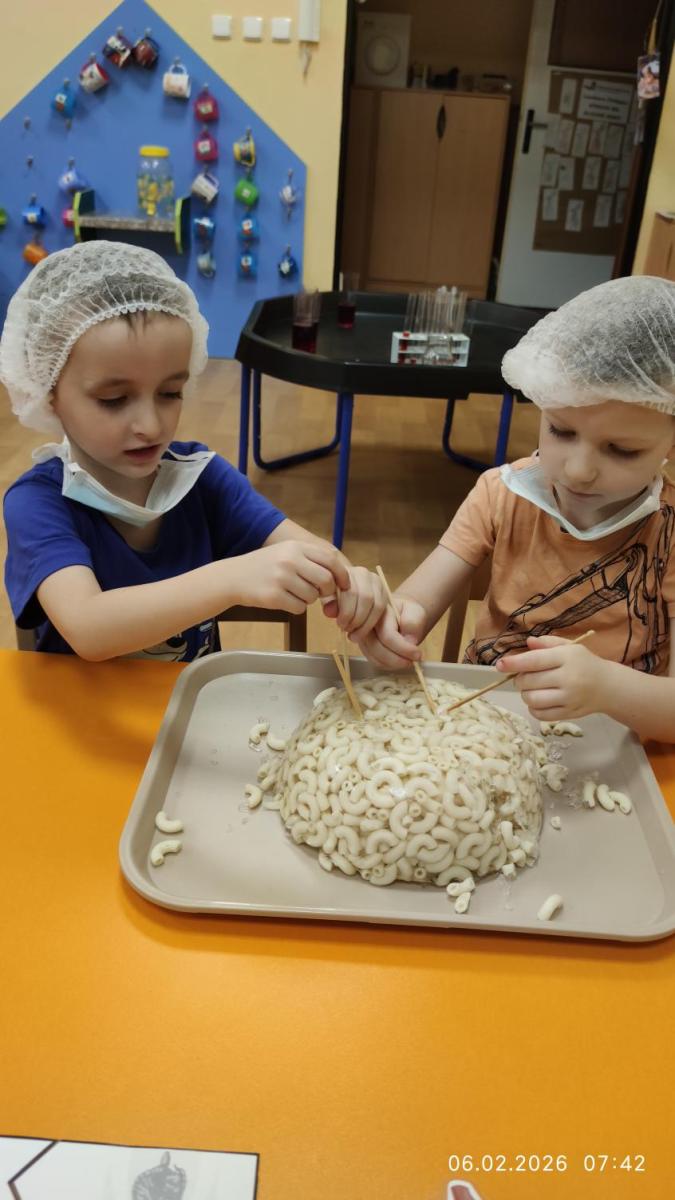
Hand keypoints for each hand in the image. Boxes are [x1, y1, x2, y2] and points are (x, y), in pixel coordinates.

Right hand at [231, 540, 349, 613]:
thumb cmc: (265, 566)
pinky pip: (299, 608)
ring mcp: (281, 578)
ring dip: (308, 599)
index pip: (330, 559)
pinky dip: (296, 608)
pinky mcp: (273, 596)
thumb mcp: (286, 552)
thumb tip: (340, 575)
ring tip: (293, 593)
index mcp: (296, 547)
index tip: (345, 585)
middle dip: (327, 591)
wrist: (233, 577)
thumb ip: (311, 559)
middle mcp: (289, 560)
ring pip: (313, 596)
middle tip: (321, 594)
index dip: (342, 574)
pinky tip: (284, 600)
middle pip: (326, 580)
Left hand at [321, 566, 387, 640]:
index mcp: (347, 572)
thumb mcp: (328, 600)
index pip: (351, 592)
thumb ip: (329, 605)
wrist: (344, 592)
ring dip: (366, 623)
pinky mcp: (384, 591)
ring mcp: (376, 581)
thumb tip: (330, 612)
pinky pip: (383, 609)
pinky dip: (372, 622)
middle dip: (357, 619)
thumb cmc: (334, 596)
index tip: (340, 625)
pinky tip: (363, 630)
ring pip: (377, 604)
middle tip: (348, 630)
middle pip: (366, 598)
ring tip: (355, 633)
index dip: (347, 612)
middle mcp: (364, 573)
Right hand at [353, 594, 426, 669]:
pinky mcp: (365, 648)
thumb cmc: (409, 615)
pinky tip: (399, 662)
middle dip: (397, 659)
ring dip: (393, 664)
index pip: (387, 635)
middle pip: (376, 647)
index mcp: (379, 611)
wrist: (404, 618)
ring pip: (374, 657)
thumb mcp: (416, 613)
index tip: (417, 654)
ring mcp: (363, 636)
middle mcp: (366, 623)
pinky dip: (389, 666)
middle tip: (413, 661)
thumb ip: (413, 624)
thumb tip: (408, 641)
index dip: (403, 648)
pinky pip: (374, 662)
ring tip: (408, 661)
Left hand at [496, 635, 610, 720]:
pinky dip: (533, 708)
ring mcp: (569, 698)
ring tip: (532, 688)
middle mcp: (568, 678)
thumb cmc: (584, 663)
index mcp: (566, 658)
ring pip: (532, 699)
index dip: (513, 663)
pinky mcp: (569, 714)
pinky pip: (540, 714)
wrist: (608, 686)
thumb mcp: (569, 647)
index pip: (534, 661)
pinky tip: (539, 700)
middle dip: (520, 679)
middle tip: (524, 676)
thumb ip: (547, 643)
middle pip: (529, 681)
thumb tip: (527, 643)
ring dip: (525, 694)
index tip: (499, 665)